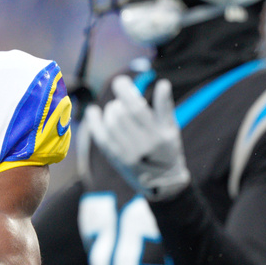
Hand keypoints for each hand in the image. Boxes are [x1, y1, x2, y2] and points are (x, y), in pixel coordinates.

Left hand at [83, 76, 189, 199]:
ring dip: (109, 111)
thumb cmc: (168, 149)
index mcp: (157, 136)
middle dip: (118, 102)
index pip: (136, 108)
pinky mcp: (115, 159)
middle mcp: (141, 146)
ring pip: (110, 126)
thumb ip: (165, 106)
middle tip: (122, 101)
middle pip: (120, 116)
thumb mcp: (171, 129)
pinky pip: (100, 138)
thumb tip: (163, 83)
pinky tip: (93, 112)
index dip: (125, 92)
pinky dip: (95, 123)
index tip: (120, 81)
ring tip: (115, 109)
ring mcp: (127, 155)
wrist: (163, 182)